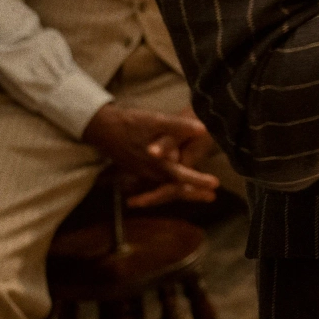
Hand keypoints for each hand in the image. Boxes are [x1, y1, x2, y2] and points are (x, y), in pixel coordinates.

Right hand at [80, 103, 219, 206]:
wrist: (103, 129)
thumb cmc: (131, 124)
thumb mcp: (157, 121)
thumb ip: (179, 127)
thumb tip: (203, 129)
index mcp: (158, 163)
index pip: (182, 176)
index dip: (199, 181)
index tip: (215, 185)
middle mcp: (151, 172)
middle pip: (175, 187)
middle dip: (194, 193)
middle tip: (212, 197)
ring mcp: (144, 172)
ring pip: (167, 186)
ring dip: (184, 190)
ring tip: (203, 194)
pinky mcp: (139, 169)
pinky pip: (158, 182)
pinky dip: (170, 185)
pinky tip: (179, 184)